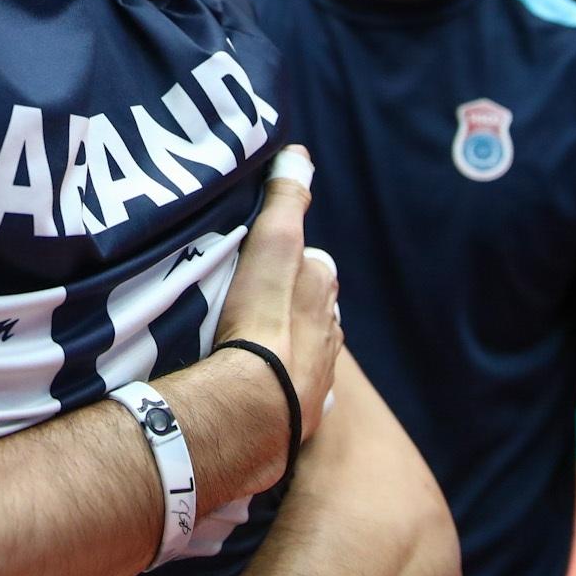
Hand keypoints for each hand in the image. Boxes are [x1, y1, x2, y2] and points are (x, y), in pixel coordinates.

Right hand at [214, 146, 341, 446]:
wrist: (254, 405)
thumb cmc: (262, 319)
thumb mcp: (273, 246)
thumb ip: (286, 202)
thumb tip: (300, 156)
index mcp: (324, 296)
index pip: (314, 268)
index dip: (290, 262)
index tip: (264, 262)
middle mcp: (328, 338)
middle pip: (312, 312)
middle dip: (290, 307)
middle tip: (249, 303)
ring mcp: (315, 381)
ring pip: (304, 354)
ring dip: (285, 348)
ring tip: (247, 345)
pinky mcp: (296, 419)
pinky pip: (288, 396)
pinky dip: (276, 390)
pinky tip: (253, 390)